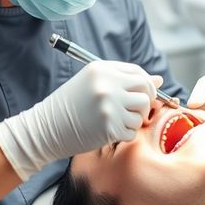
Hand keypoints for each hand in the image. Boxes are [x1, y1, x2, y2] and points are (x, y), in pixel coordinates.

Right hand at [0, 61, 159, 179]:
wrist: (46, 128)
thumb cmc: (70, 105)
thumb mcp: (93, 84)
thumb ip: (124, 79)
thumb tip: (158, 80)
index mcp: (102, 69)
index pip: (138, 73)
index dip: (145, 85)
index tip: (142, 94)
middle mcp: (107, 85)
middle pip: (145, 90)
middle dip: (145, 101)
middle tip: (134, 110)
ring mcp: (109, 106)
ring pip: (141, 113)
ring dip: (133, 120)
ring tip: (115, 121)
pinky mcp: (109, 127)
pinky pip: (132, 131)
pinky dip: (125, 134)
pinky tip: (109, 131)